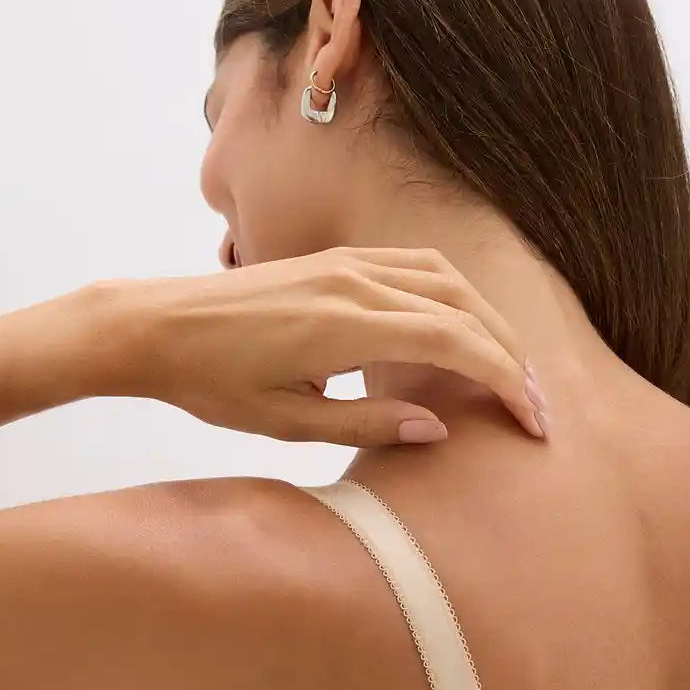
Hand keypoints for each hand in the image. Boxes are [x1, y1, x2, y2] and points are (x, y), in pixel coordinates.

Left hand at [108, 247, 545, 446]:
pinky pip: (416, 267)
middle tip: (534, 406)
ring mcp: (347, 263)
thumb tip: (437, 429)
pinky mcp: (336, 260)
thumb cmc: (212, 381)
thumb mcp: (288, 422)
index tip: (532, 420)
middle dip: (510, 356)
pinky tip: (461, 327)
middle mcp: (356, 281)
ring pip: (447, 280)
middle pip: (465, 306)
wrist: (155, 325)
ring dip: (487, 322)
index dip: (505, 380)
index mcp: (347, 324)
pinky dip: (454, 296)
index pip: (456, 342)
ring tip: (507, 370)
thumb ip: (368, 424)